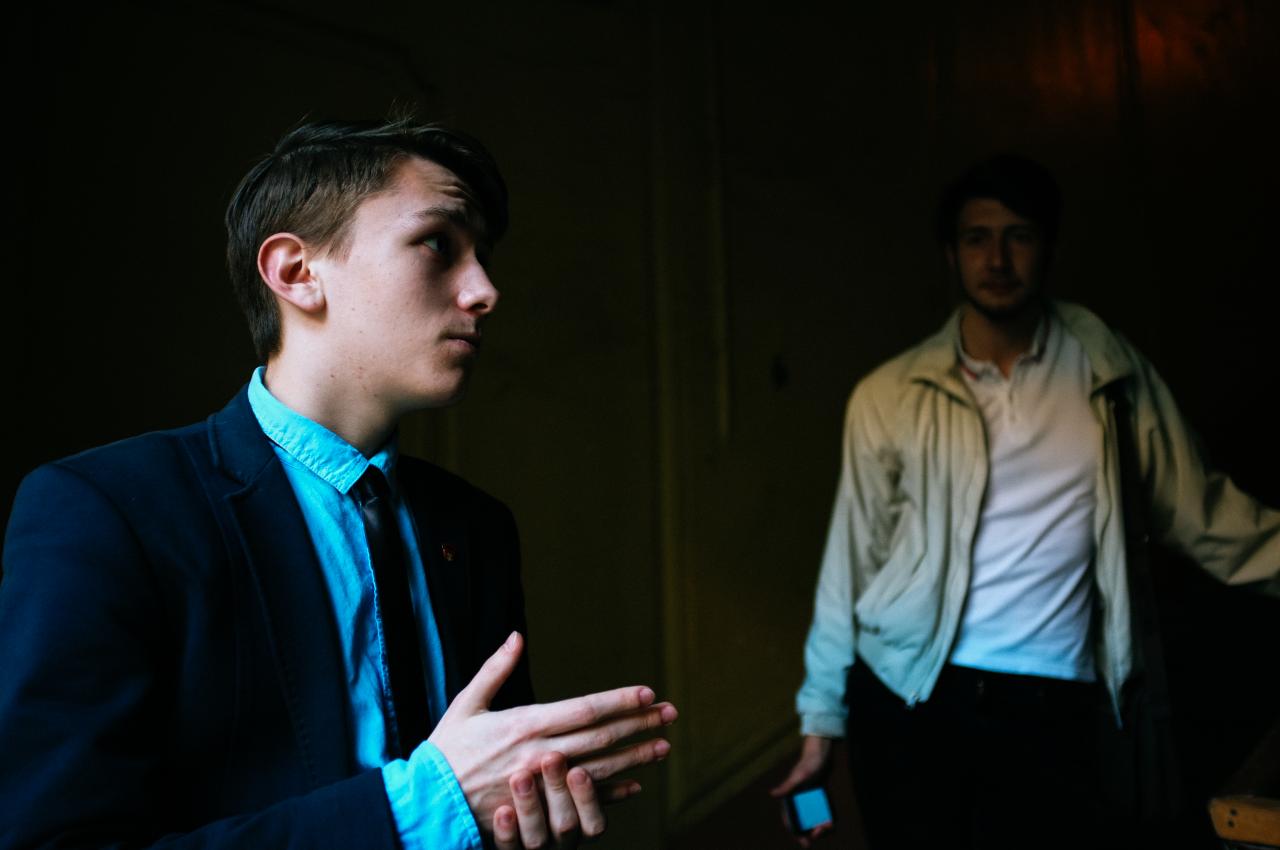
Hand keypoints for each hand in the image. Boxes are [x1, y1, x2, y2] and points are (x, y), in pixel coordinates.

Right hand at [429, 632, 675, 843]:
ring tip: (663, 747)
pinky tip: (635, 786)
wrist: (428, 802)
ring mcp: (543, 784)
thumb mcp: (467, 703)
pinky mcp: (540, 808)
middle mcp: (540, 753)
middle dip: (639, 724)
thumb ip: (495, 669)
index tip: (647, 693)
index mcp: (525, 723)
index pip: (585, 708)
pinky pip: (583, 802)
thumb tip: (516, 635)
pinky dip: (612, 794)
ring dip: (635, 757)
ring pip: (601, 769)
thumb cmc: (446, 749)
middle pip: (602, 736)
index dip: (620, 700)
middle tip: (670, 715)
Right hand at [769, 735, 835, 847]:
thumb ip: (787, 786)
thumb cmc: (808, 763)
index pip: (790, 821)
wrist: (821, 755)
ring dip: (820, 827)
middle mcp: (798, 802)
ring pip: (814, 821)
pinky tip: (831, 820)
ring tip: (828, 826)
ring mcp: (809, 801)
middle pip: (803, 824)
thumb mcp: (799, 776)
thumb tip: (772, 794)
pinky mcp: (818, 799)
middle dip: (812, 832)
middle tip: (821, 832)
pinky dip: (826, 819)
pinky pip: (821, 814)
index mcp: (790, 799)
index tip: (805, 843)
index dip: (796, 834)